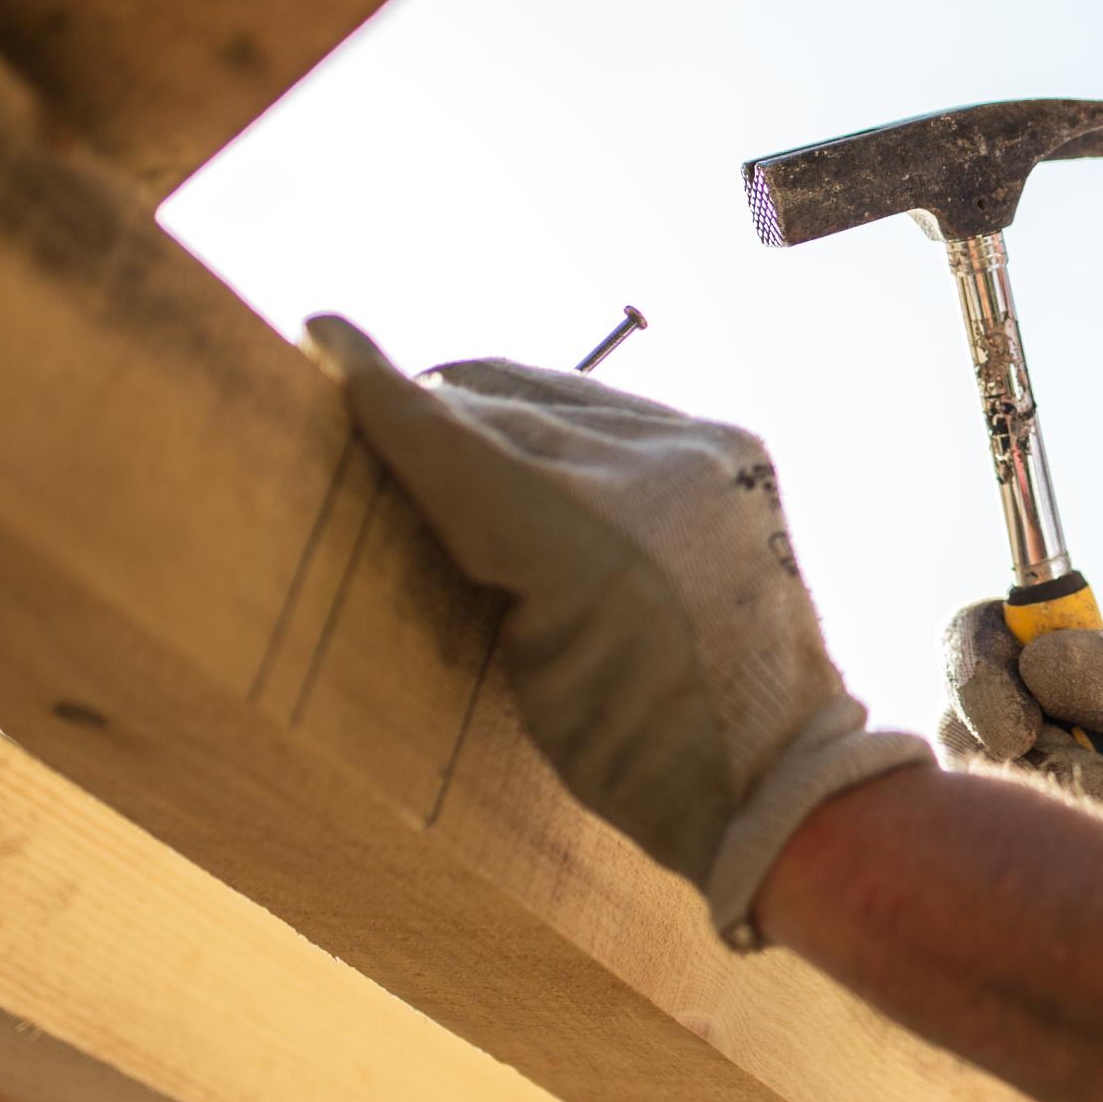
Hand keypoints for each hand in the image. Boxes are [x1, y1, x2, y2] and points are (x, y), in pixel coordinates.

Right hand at [304, 316, 928, 946]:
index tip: (324, 332)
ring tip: (432, 416)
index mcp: (593, 538)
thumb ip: (481, 554)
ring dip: (490, 406)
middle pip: (501, 411)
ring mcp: (706, 451)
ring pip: (558, 397)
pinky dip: (557, 421)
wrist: (778, 769)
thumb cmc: (634, 756)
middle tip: (360, 388)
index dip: (380, 389)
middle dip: (427, 404)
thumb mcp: (523, 665)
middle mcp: (659, 471)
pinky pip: (615, 411)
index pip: (458, 444)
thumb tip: (428, 471)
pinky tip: (516, 432)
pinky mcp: (734, 448)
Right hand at [939, 602, 1102, 869]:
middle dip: (990, 723)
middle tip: (1029, 747)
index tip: (1017, 713)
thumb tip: (1037, 663)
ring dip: (1042, 782)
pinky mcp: (1002, 849)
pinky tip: (1102, 835)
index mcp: (1050, 670)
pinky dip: (1044, 835)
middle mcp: (1011, 726)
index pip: (976, 634)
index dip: (975, 659)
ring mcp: (1002, 790)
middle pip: (954, 708)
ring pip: (972, 775)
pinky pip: (988, 836)